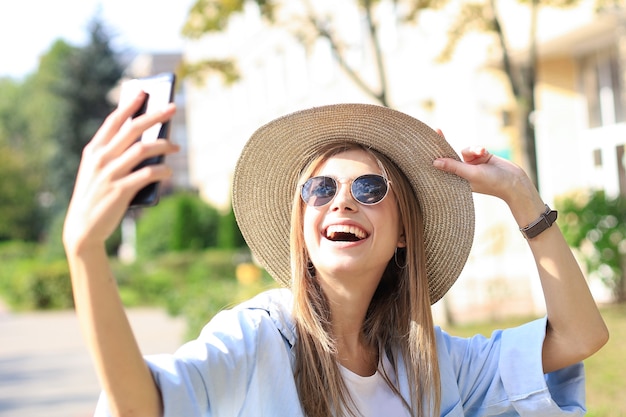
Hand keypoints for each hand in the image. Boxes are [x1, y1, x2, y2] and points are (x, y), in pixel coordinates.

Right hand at [63, 92, 177, 252]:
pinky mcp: (119, 191)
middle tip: (173, 108)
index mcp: (94, 151)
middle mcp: (100, 158)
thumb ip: (118, 156)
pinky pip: (147, 174)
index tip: (144, 92)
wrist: (83, 230)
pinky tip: (170, 171)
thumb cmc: (97, 197)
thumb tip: (151, 143)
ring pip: (142, 149)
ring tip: (177, 146)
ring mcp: (109, 174)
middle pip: (132, 130)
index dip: (130, 105)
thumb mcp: (100, 173)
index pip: (114, 121)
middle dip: (155, 116)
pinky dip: (162, 171)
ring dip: (163, 145)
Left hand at [432, 132, 535, 202]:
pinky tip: (485, 151)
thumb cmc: (492, 182)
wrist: (514, 181)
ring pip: (465, 150)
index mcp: (457, 181)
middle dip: (446, 145)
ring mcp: (471, 165)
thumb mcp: (471, 174)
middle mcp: (462, 173)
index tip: (424, 146)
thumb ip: (454, 167)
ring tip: (482, 152)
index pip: (442, 166)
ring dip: (473, 150)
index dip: (434, 156)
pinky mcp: (481, 158)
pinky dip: (479, 149)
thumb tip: (435, 162)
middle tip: (436, 130)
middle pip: (450, 156)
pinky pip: (475, 149)